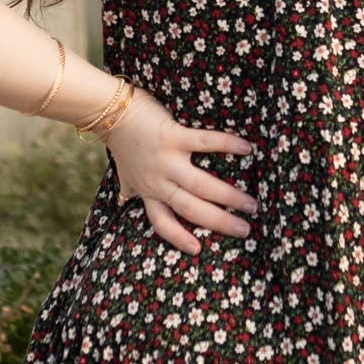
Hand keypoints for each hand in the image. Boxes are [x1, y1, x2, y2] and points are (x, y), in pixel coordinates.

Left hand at [104, 88, 259, 255]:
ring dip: (229, 197)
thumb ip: (130, 188)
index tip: (198, 251)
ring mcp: (166, 160)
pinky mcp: (172, 136)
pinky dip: (226, 145)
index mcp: (148, 192)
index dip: (178, 238)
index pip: (162, 222)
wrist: (111, 112)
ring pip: (201, 185)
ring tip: (252, 204)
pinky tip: (247, 149)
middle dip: (220, 222)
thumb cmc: (122, 143)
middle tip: (245, 230)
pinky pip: (204, 142)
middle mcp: (157, 181)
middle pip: (191, 209)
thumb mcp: (124, 173)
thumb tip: (125, 200)